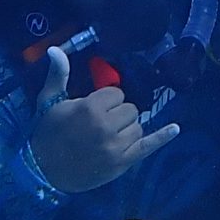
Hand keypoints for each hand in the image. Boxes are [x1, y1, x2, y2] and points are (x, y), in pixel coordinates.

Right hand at [28, 46, 178, 192]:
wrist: (44, 171)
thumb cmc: (48, 133)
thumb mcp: (49, 101)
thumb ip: (58, 74)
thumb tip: (56, 49)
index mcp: (90, 108)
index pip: (116, 93)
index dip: (106, 99)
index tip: (93, 108)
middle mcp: (107, 127)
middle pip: (130, 109)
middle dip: (117, 113)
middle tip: (100, 122)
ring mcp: (117, 147)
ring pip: (137, 126)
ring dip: (127, 128)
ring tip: (108, 135)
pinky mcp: (123, 163)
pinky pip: (148, 146)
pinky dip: (163, 137)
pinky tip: (175, 128)